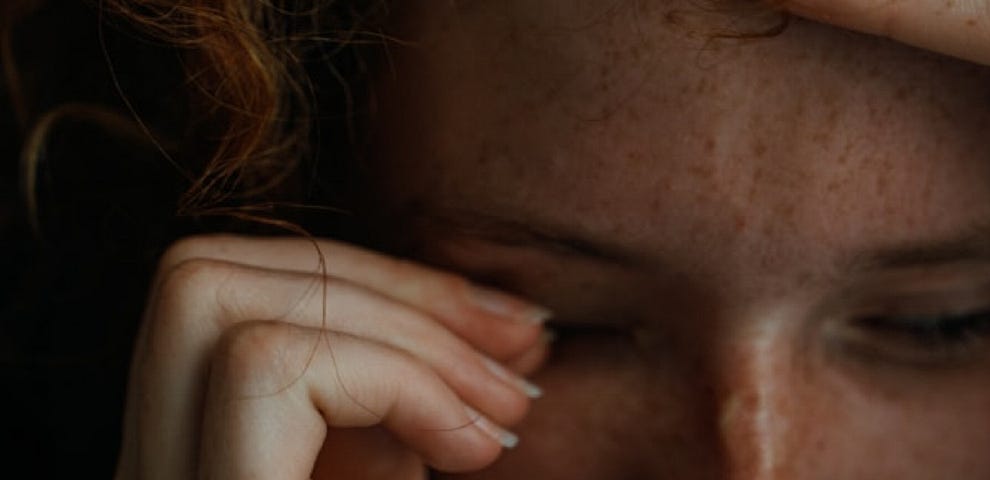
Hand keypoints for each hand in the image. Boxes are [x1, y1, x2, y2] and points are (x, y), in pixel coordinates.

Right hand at [115, 235, 551, 478]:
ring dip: (397, 330)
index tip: (516, 332)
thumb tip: (501, 325)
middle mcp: (148, 464)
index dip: (380, 284)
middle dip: (389, 285)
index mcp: (188, 453)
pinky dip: (396, 380)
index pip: (237, 291)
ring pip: (209, 292)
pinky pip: (268, 366)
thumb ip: (403, 411)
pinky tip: (472, 448)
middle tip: (522, 360)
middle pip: (205, 269)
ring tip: (503, 415)